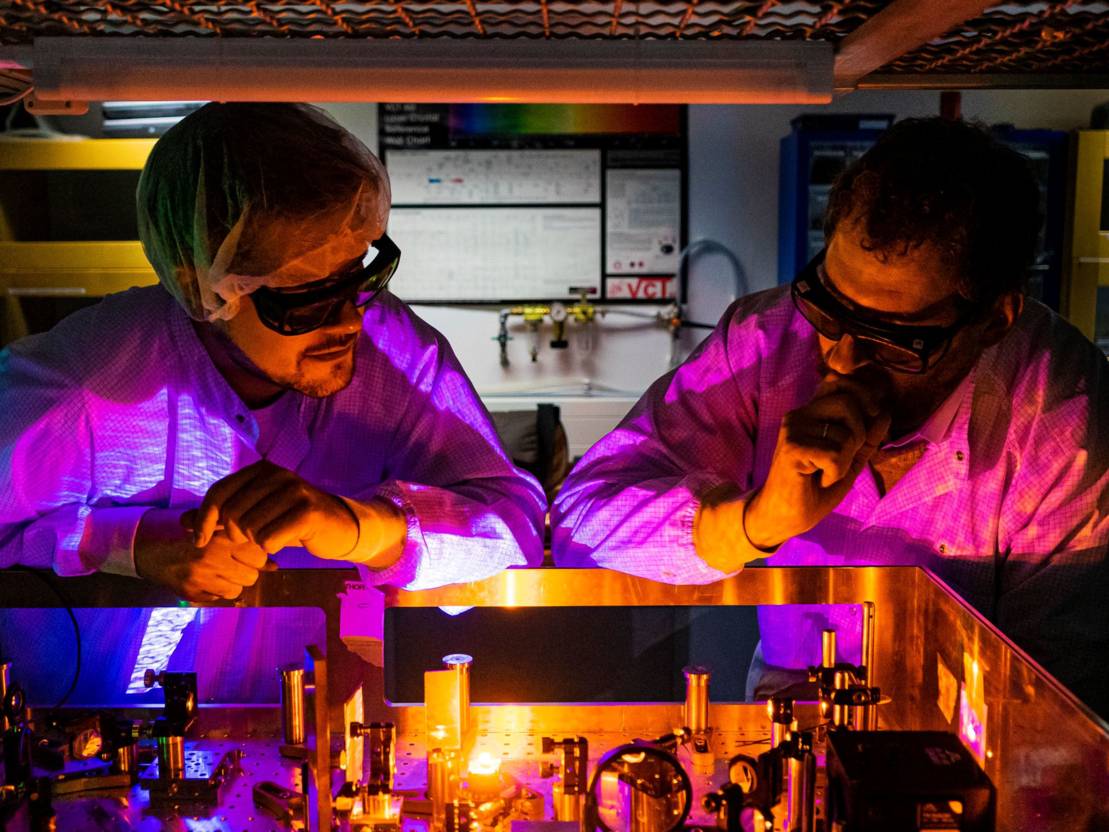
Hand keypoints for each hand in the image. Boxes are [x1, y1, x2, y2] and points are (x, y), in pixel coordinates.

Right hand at [134, 509, 273, 601]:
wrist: (150, 547)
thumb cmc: (190, 534)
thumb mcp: (217, 529)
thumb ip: (246, 543)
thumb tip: (275, 566)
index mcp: (220, 535)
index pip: (258, 554)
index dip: (256, 556)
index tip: (247, 553)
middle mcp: (212, 555)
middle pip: (252, 574)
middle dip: (247, 570)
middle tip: (234, 563)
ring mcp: (201, 575)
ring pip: (239, 588)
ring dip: (235, 582)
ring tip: (221, 570)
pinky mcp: (192, 591)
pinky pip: (222, 597)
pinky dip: (221, 591)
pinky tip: (210, 579)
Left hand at [184, 461, 358, 558]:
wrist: (340, 527)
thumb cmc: (292, 521)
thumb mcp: (255, 514)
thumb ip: (221, 515)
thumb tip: (182, 521)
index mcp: (261, 470)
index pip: (219, 492)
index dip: (204, 519)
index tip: (200, 541)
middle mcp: (277, 474)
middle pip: (232, 514)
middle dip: (236, 535)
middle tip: (252, 539)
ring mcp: (294, 490)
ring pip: (250, 528)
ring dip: (257, 542)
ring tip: (273, 536)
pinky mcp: (308, 511)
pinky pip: (269, 539)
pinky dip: (271, 548)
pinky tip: (284, 542)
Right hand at [744, 373, 890, 548]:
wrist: (784, 516)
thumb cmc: (814, 488)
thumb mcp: (848, 460)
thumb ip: (866, 437)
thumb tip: (885, 413)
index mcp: (811, 413)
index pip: (837, 381)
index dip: (862, 392)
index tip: (873, 413)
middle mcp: (799, 415)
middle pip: (848, 401)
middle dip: (860, 433)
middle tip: (844, 457)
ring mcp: (793, 430)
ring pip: (846, 432)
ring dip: (846, 460)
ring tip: (826, 472)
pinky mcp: (792, 448)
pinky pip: (835, 454)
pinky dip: (835, 473)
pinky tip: (819, 480)